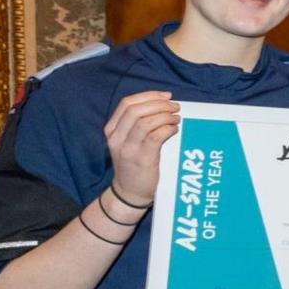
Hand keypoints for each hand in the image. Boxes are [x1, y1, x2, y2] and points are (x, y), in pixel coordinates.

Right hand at [104, 90, 181, 206]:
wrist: (129, 192)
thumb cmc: (134, 165)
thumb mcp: (129, 142)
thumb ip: (138, 125)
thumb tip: (163, 105)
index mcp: (112, 129)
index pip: (127, 103)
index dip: (148, 96)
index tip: (166, 96)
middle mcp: (116, 137)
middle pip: (136, 110)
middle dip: (159, 104)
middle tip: (175, 107)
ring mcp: (127, 148)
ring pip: (145, 122)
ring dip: (165, 116)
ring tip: (176, 118)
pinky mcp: (141, 159)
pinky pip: (155, 137)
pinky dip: (167, 129)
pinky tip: (174, 130)